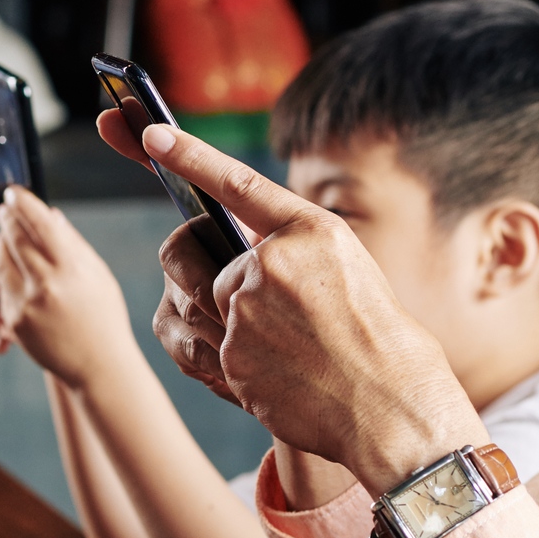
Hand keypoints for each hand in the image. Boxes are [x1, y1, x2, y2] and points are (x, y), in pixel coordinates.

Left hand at [0, 185, 136, 387]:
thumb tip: (49, 214)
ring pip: (0, 260)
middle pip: (14, 238)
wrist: (97, 365)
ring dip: (1, 242)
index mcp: (72, 268)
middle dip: (7, 218)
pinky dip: (0, 269)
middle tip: (5, 206)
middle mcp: (47, 285)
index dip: (23, 202)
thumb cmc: (103, 313)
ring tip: (7, 231)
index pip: (40, 223)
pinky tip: (7, 260)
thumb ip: (71, 243)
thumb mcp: (97, 274)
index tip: (13, 191)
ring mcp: (26, 304)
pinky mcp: (13, 321)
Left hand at [134, 123, 485, 495]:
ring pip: (210, 307)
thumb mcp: (345, 270)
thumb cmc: (375, 337)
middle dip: (214, 277)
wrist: (390, 405)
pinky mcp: (230, 353)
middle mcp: (272, 261)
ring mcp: (247, 308)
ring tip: (290, 345)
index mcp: (310, 231)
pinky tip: (283, 372)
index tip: (149, 132)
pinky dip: (241, 360)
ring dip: (236, 324)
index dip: (187, 156)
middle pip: (202, 260)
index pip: (235, 182)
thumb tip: (234, 249)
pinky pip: (214, 348)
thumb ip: (288, 250)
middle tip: (257, 302)